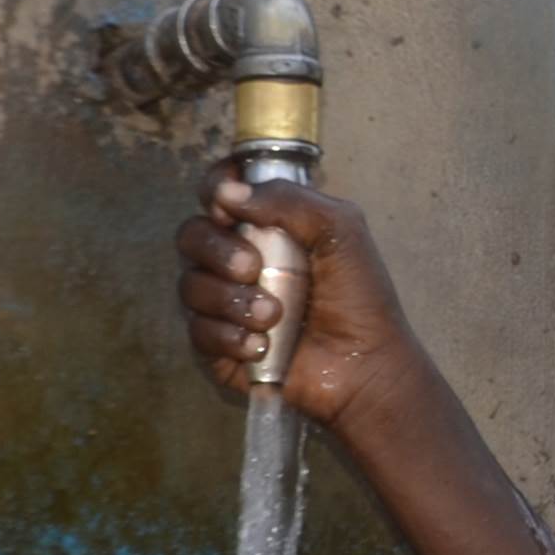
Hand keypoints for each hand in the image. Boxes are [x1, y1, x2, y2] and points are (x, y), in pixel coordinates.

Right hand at [172, 176, 415, 423]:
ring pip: (191, 285)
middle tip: (253, 268)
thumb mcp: (340, 230)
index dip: (214, 189)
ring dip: (231, 300)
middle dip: (217, 249)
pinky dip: (229, 336)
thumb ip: (289, 200)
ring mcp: (225, 303)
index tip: (226, 205)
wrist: (363, 365)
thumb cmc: (359, 296)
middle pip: (192, 235)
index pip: (220, 192)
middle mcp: (237, 259)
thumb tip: (228, 192)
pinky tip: (262, 346)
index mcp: (266, 225)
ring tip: (272, 316)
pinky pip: (198, 331)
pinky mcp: (218, 346)